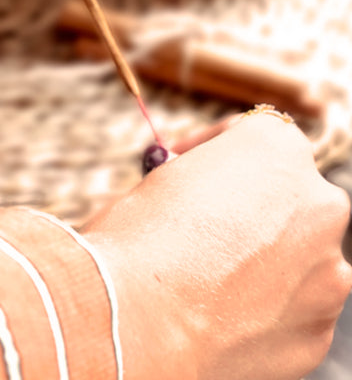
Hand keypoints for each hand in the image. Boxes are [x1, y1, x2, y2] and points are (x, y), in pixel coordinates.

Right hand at [83, 111, 351, 379]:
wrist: (139, 320)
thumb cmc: (139, 237)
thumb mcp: (162, 178)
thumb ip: (205, 177)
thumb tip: (204, 196)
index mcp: (278, 149)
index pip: (254, 135)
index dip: (213, 151)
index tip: (183, 167)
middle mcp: (319, 203)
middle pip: (289, 197)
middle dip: (251, 207)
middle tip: (199, 223)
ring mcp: (328, 273)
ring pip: (298, 258)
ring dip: (262, 262)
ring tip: (204, 278)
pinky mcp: (319, 332)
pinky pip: (294, 310)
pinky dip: (263, 310)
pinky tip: (215, 314)